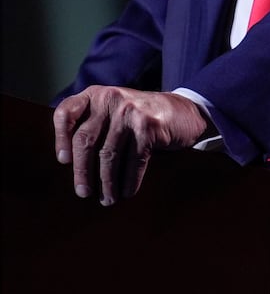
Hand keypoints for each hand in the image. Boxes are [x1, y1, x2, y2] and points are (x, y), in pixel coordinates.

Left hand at [52, 87, 213, 204]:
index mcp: (96, 95)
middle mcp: (111, 100)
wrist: (185, 111)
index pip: (66, 113)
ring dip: (107, 183)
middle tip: (83, 192)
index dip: (60, 138)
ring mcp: (130, 112)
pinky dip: (129, 181)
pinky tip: (127, 192)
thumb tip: (71, 164)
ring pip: (109, 155)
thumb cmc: (142, 117)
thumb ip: (93, 124)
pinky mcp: (149, 127)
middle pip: (85, 140)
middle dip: (82, 172)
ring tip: (107, 199)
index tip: (64, 162)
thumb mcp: (114, 111)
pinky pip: (133, 161)